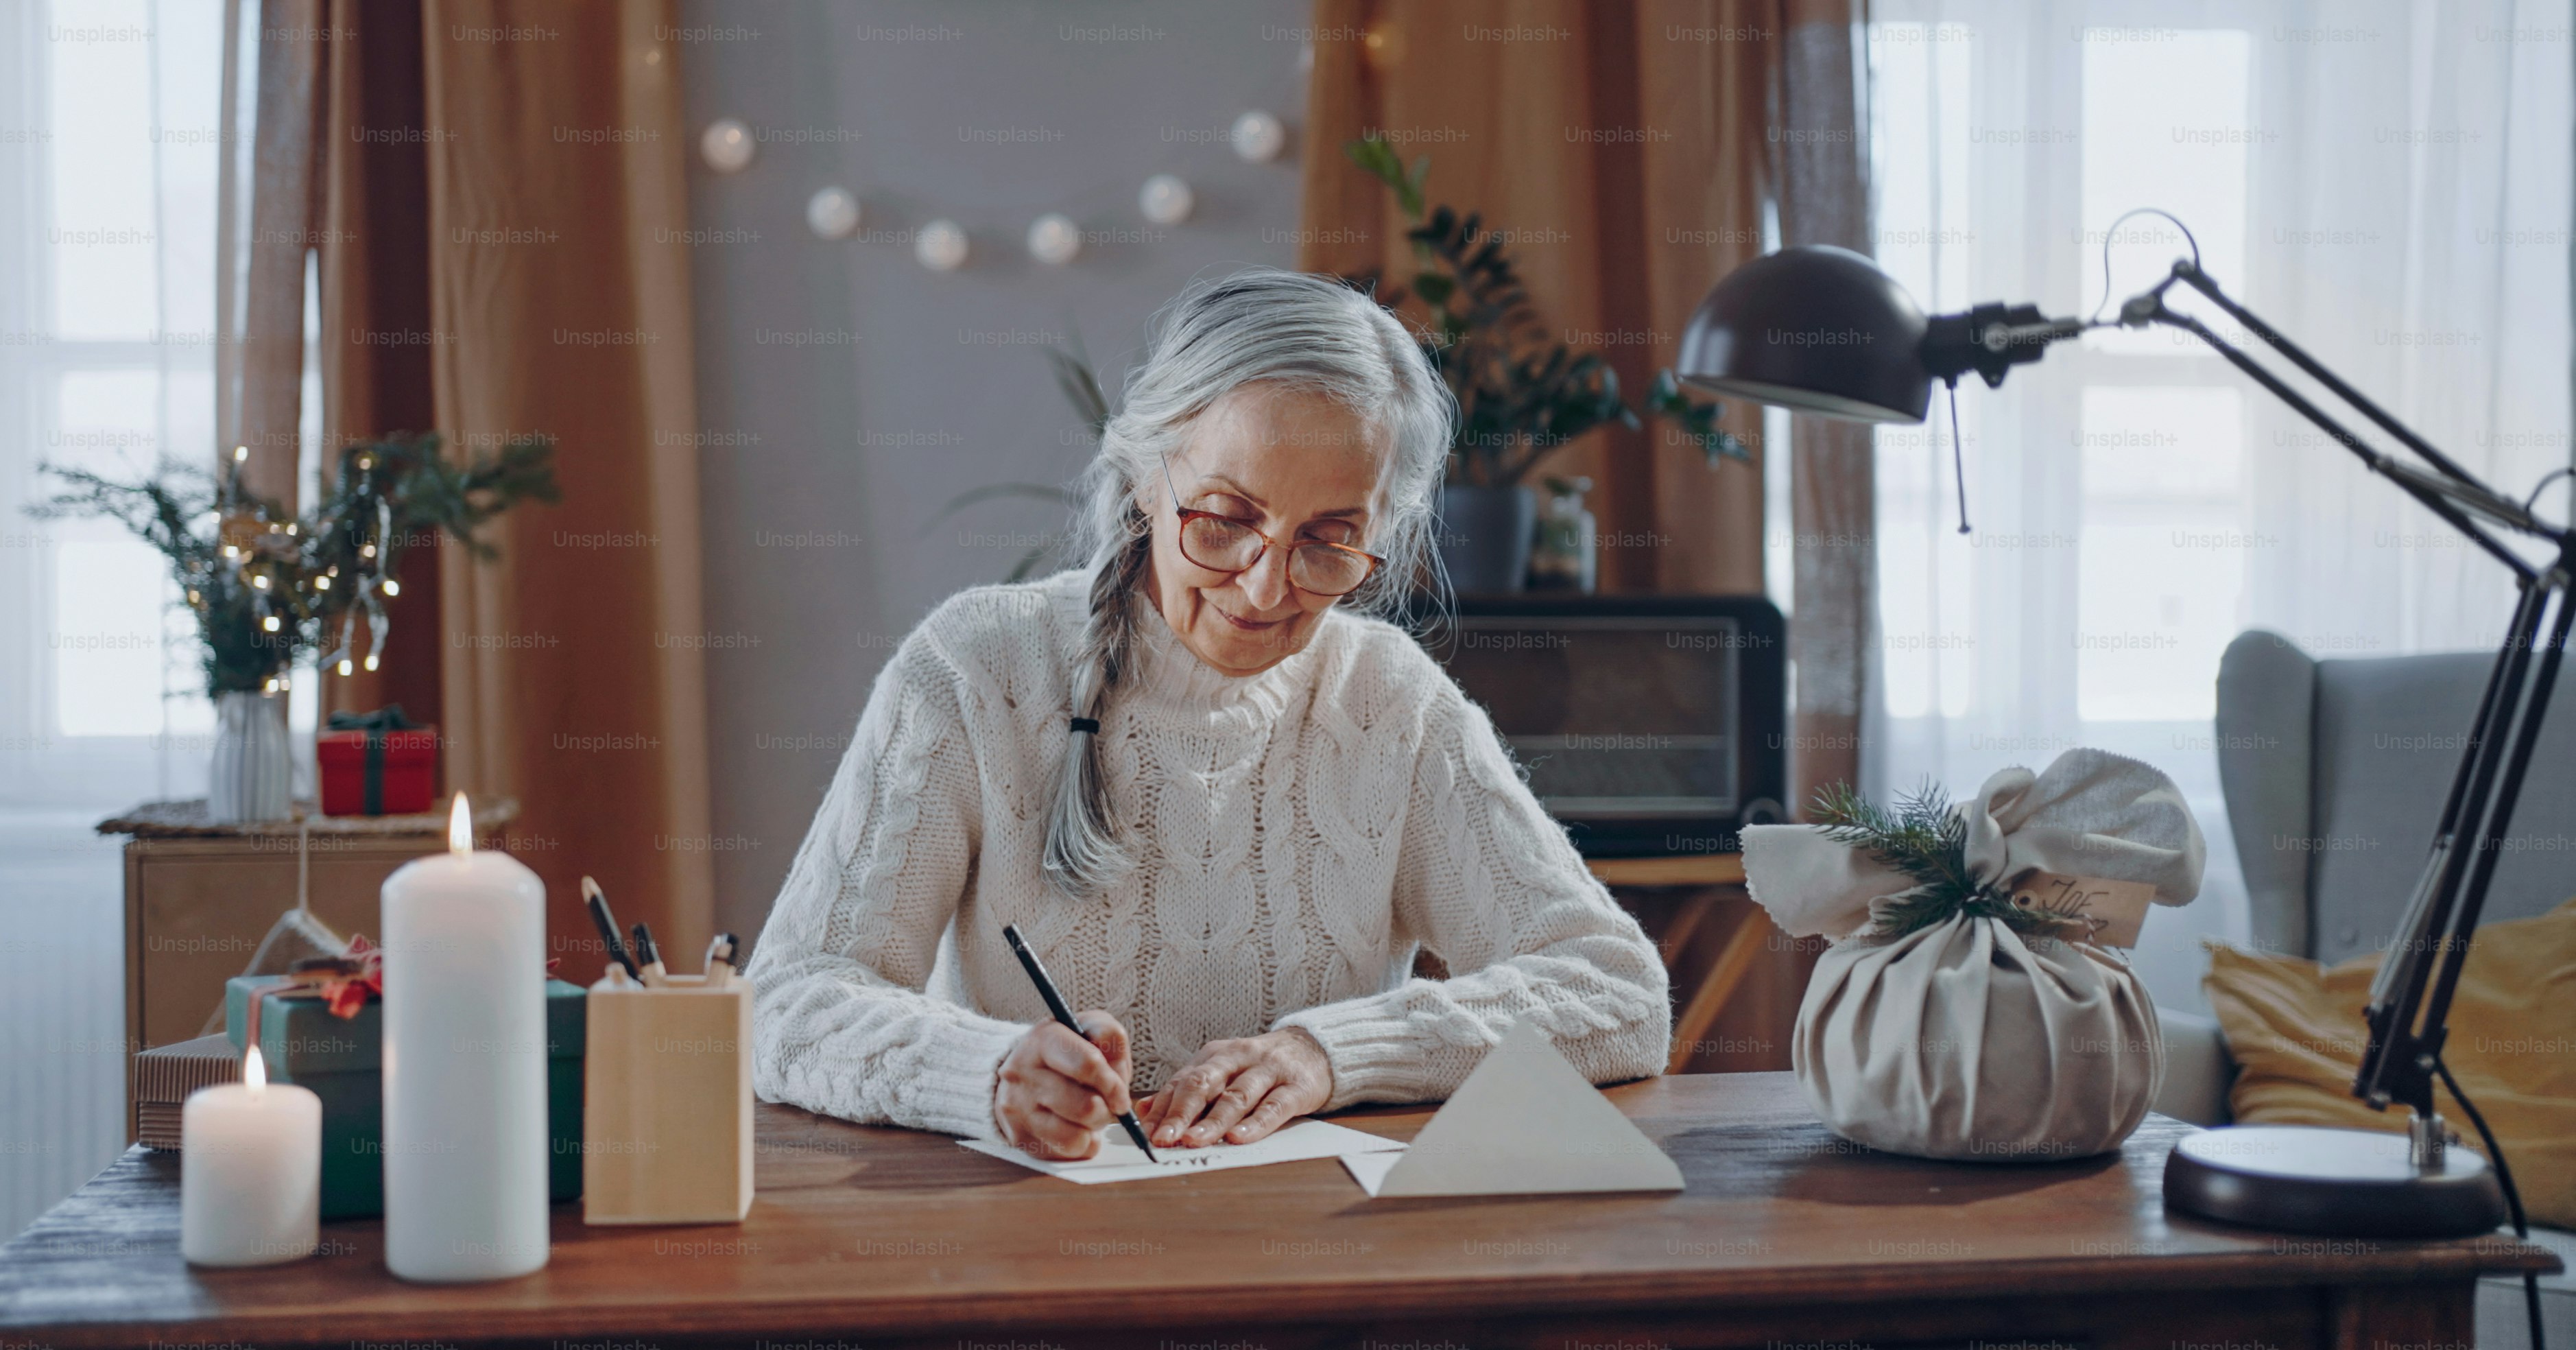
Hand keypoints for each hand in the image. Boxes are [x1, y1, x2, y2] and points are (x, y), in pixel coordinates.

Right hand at [994, 1012, 1134, 1160]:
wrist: (1021, 1071)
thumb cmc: (1065, 1051)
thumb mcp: (1088, 1028)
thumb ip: (1108, 1037)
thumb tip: (1116, 1074)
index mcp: (1043, 1040)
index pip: (1087, 1064)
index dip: (1113, 1084)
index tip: (1121, 1096)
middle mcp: (1022, 1073)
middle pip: (1086, 1107)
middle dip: (1106, 1110)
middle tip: (1105, 1105)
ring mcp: (1017, 1108)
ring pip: (1075, 1136)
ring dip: (1092, 1129)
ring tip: (1088, 1115)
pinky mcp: (1020, 1137)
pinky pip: (1066, 1152)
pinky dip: (1080, 1144)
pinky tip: (1074, 1127)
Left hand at [1139, 1027, 1332, 1148]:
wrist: (1315, 1048)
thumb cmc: (1260, 1067)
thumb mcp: (1222, 1071)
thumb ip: (1187, 1089)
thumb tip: (1144, 1110)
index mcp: (1215, 1055)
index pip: (1182, 1082)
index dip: (1162, 1108)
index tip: (1145, 1134)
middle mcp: (1239, 1058)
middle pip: (1204, 1084)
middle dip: (1180, 1113)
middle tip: (1163, 1139)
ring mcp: (1268, 1070)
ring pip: (1236, 1096)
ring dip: (1213, 1121)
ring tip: (1193, 1142)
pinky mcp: (1296, 1086)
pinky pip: (1274, 1107)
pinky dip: (1255, 1124)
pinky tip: (1239, 1139)